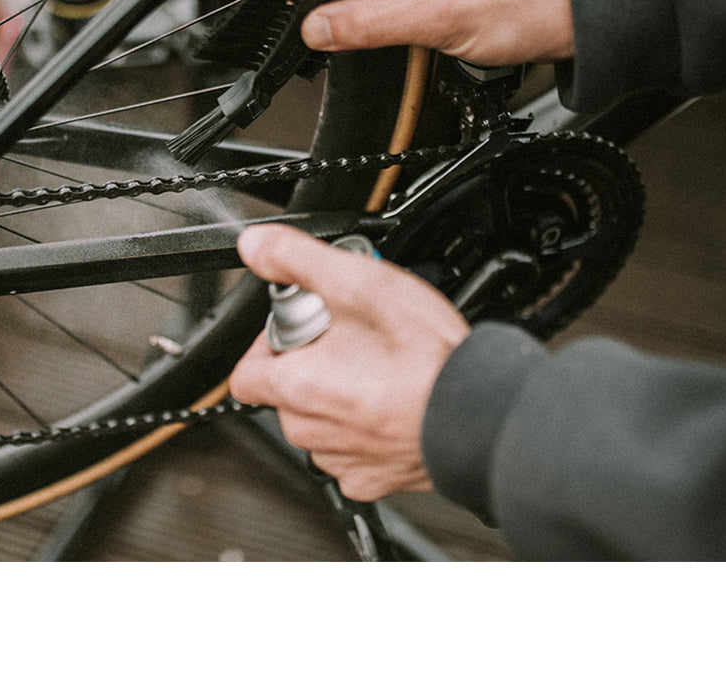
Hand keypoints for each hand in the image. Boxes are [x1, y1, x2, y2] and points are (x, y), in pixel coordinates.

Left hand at [229, 224, 469, 500]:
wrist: (481, 414)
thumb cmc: (427, 358)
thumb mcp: (361, 283)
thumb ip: (298, 259)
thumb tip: (256, 245)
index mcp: (296, 387)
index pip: (245, 373)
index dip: (268, 344)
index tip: (299, 330)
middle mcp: (310, 432)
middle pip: (284, 392)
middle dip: (309, 364)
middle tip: (351, 340)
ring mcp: (342, 459)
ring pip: (317, 422)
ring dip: (335, 397)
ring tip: (377, 369)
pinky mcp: (372, 479)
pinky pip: (350, 451)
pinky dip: (363, 428)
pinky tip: (390, 403)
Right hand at [302, 0, 574, 66]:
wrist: (580, 22)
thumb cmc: (533, 4)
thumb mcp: (438, 18)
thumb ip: (370, 23)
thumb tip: (319, 28)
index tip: (310, 4)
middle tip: (334, 29)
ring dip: (377, 7)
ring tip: (376, 33)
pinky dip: (398, 11)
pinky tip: (395, 30)